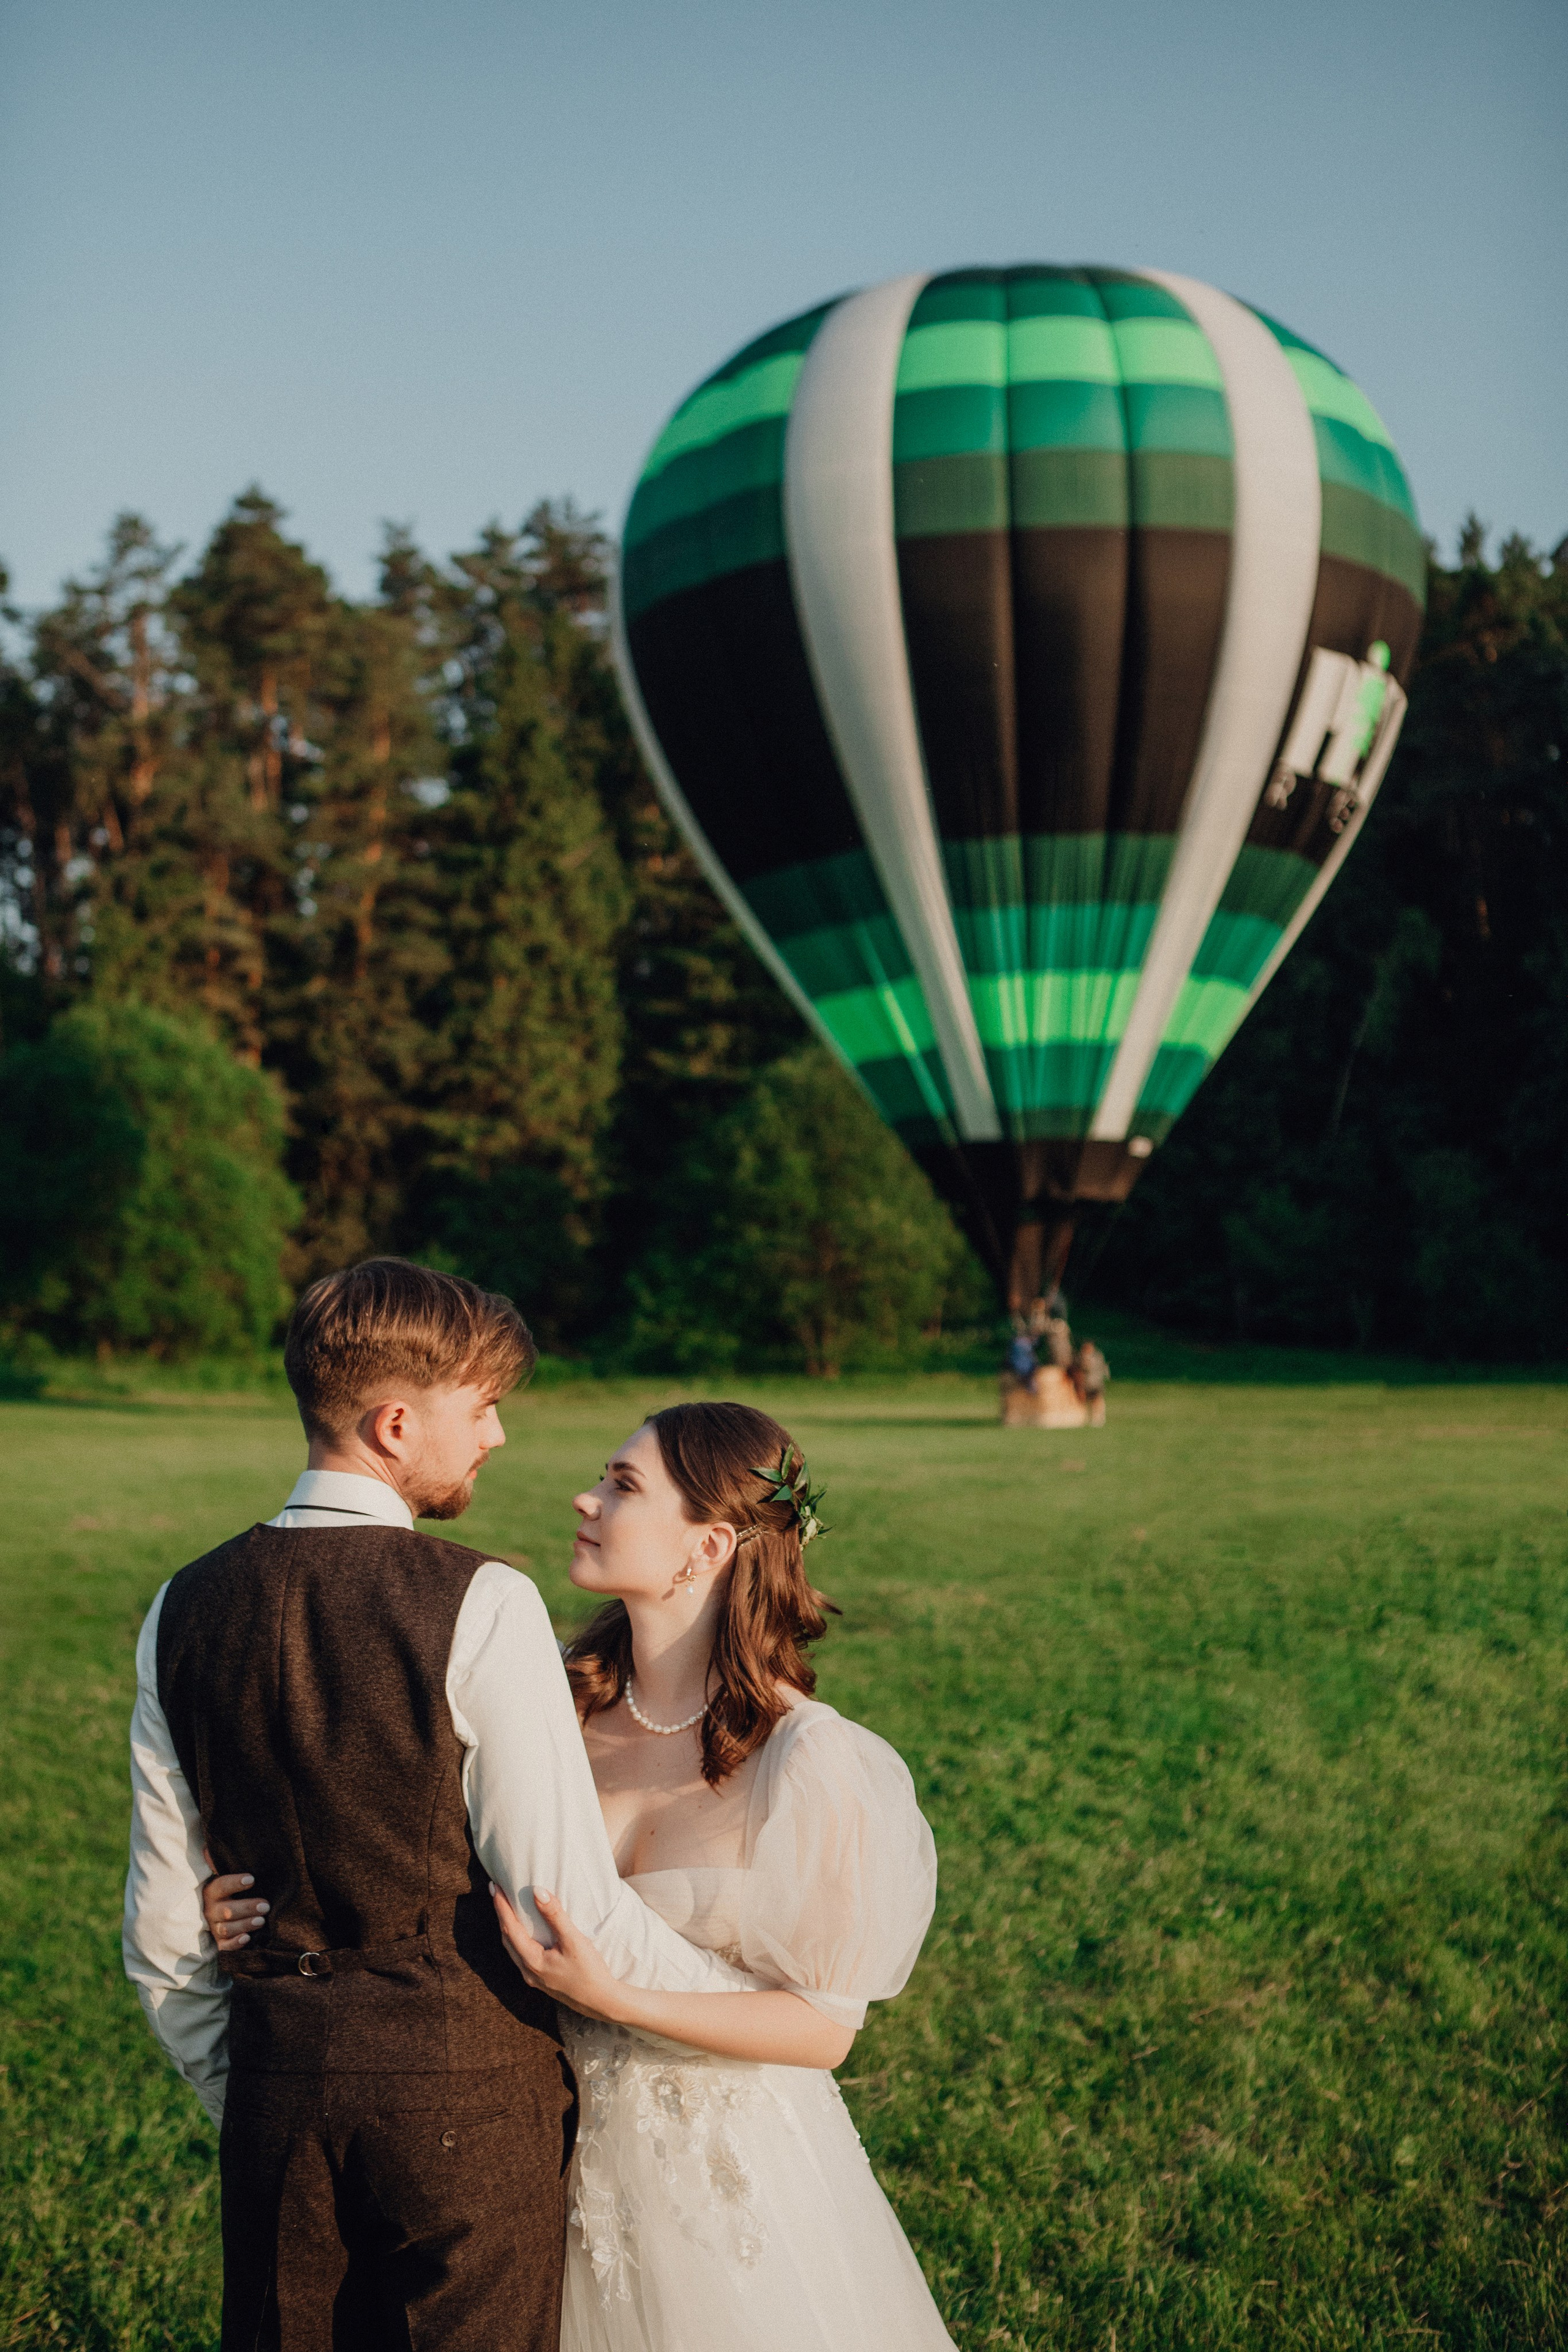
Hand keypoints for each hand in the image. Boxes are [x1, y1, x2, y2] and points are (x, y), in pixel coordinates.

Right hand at [202, 1844, 268, 1951]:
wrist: (214, 1911)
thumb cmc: (227, 1890)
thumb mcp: (223, 1875)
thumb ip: (218, 1863)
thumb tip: (210, 1848)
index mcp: (211, 1891)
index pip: (221, 1886)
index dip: (235, 1883)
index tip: (251, 1879)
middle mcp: (209, 1910)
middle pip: (226, 1911)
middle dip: (246, 1908)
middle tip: (265, 1905)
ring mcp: (213, 1927)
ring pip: (226, 1928)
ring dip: (244, 1925)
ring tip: (262, 1920)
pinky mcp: (218, 1942)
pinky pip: (224, 1946)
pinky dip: (235, 1943)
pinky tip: (247, 1939)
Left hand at [490, 1883, 627, 2023]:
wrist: (602, 2002)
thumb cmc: (589, 1971)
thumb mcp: (573, 1941)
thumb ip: (555, 1916)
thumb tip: (537, 1891)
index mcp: (532, 1961)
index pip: (510, 1928)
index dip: (501, 1907)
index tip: (494, 1887)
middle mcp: (528, 1971)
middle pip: (507, 1939)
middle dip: (501, 1915)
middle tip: (496, 1892)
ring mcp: (534, 1978)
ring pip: (513, 1948)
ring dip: (508, 1927)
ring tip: (507, 1908)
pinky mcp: (542, 1980)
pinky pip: (522, 1955)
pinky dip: (518, 1938)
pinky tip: (525, 1932)